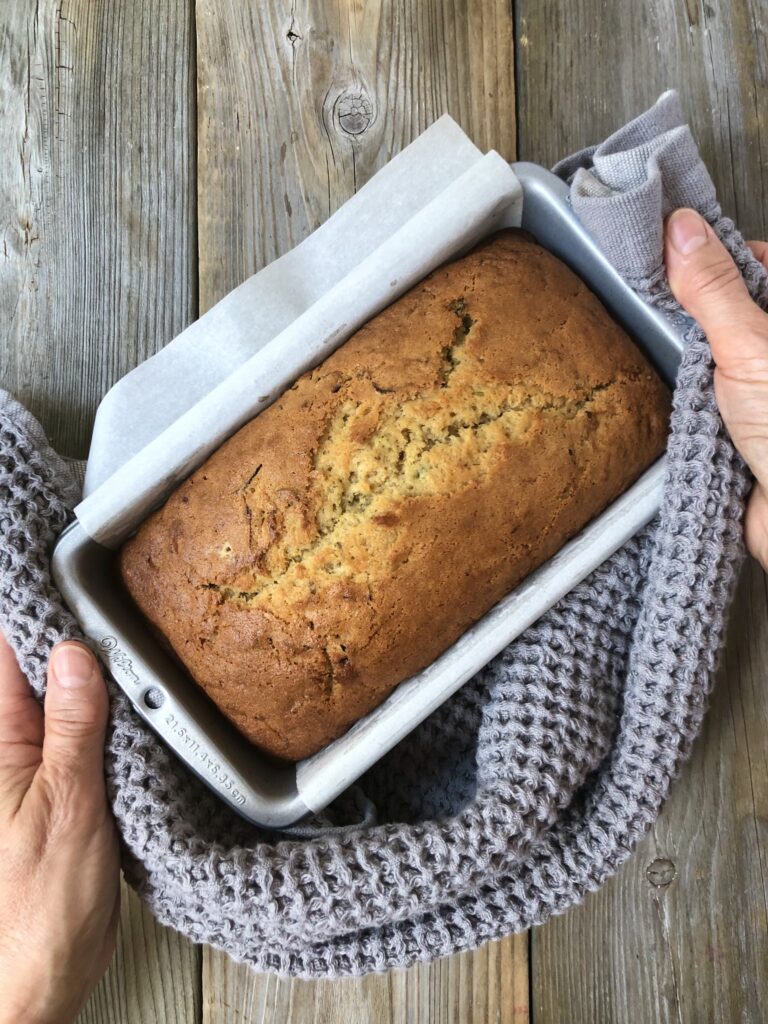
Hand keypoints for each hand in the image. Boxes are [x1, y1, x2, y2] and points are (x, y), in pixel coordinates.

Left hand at [0, 634, 118, 1023]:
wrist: (36, 980)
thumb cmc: (36, 910)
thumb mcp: (66, 805)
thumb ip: (71, 727)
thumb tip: (73, 655)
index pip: (7, 655)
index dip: (34, 611)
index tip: (69, 577)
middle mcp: (10, 751)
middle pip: (36, 672)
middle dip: (73, 638)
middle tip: (117, 606)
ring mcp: (34, 771)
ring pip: (63, 702)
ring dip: (95, 677)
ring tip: (133, 645)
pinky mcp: (59, 793)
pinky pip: (80, 737)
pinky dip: (106, 717)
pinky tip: (133, 704)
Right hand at [664, 208, 767, 570]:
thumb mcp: (752, 347)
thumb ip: (715, 289)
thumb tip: (682, 230)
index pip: (753, 262)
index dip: (712, 258)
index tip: (669, 258)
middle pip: (727, 311)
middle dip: (691, 318)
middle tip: (663, 321)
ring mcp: (759, 392)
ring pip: (711, 359)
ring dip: (686, 367)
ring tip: (670, 371)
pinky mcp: (742, 430)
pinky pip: (703, 402)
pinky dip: (686, 404)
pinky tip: (675, 409)